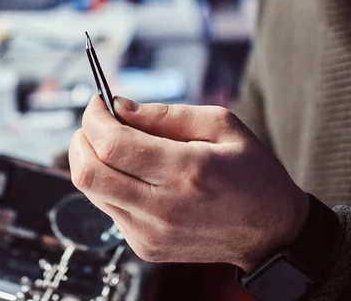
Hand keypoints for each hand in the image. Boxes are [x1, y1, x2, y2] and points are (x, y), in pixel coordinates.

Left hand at [68, 96, 309, 271]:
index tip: (99, 103)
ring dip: (92, 160)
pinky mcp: (145, 247)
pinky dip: (108, 183)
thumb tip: (119, 108)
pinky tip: (131, 173)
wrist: (270, 234)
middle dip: (81, 139)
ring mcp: (150, 233)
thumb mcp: (222, 125)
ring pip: (91, 191)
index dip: (94, 117)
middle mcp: (162, 208)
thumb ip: (167, 115)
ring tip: (116, 145)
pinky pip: (107, 208)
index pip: (112, 144)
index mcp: (186, 171)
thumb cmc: (252, 174)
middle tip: (97, 123)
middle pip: (88, 173)